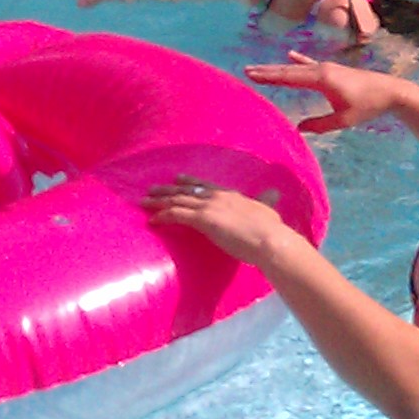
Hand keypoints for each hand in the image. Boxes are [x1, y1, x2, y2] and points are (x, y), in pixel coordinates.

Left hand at [141, 176, 294, 265]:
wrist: (269, 239)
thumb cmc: (271, 230)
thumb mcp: (269, 209)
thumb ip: (267, 201)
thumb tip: (275, 193)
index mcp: (231, 194)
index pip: (205, 185)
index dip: (189, 182)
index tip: (177, 178)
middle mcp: (218, 196)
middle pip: (186, 190)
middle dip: (167, 190)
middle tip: (152, 189)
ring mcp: (209, 206)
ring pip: (177, 200)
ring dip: (159, 202)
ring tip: (143, 202)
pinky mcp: (203, 219)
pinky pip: (177, 214)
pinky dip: (162, 215)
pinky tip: (152, 220)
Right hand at [244, 52, 406, 136]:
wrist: (389, 91)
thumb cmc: (368, 106)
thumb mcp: (343, 119)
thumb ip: (320, 124)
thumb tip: (298, 129)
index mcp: (322, 79)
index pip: (289, 78)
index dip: (269, 77)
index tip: (251, 74)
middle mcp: (321, 70)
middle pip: (289, 70)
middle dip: (267, 71)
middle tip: (246, 70)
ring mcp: (327, 68)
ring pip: (297, 68)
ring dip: (278, 67)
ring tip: (260, 68)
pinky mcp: (332, 71)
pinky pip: (310, 65)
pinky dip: (298, 61)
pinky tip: (290, 55)